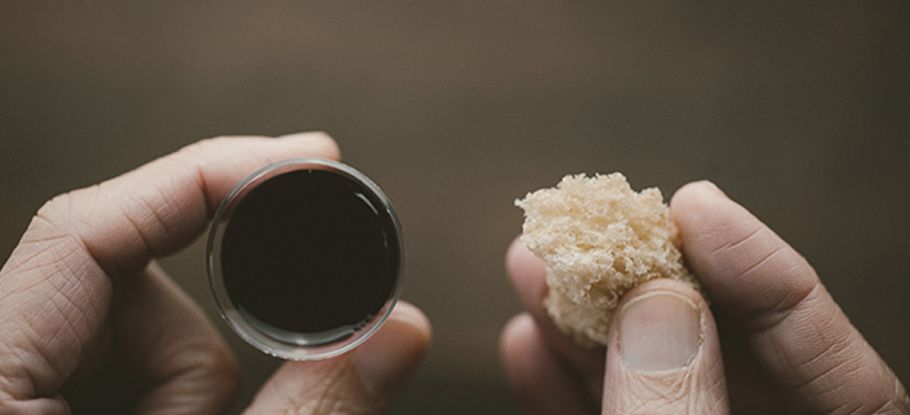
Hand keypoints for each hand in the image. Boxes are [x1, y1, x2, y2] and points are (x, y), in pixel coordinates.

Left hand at [0, 133, 430, 413]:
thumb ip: (303, 412)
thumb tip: (404, 330)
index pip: (84, 232)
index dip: (206, 180)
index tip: (307, 161)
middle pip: (127, 289)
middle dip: (205, 352)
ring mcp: (23, 385)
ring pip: (139, 334)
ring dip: (194, 391)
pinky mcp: (49, 400)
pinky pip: (130, 363)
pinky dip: (176, 398)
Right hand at [501, 181, 908, 413]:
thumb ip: (679, 410)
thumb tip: (659, 302)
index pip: (831, 361)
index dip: (764, 270)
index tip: (695, 205)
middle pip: (723, 355)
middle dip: (645, 284)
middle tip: (588, 223)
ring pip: (652, 384)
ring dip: (586, 325)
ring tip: (534, 266)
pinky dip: (563, 388)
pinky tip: (526, 345)